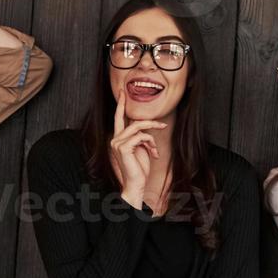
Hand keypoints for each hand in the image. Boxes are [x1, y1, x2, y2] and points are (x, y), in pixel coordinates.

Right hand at [108, 89, 165, 206]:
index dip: (120, 104)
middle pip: (134, 122)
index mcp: (118, 139)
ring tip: (155, 149)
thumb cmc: (139, 169)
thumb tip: (146, 129)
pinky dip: (150, 144)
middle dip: (149, 122)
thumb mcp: (142, 149)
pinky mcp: (123, 148)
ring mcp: (117, 143)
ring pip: (139, 128)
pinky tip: (153, 154)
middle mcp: (115, 139)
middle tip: (163, 125)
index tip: (122, 92)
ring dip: (152, 137)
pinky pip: (141, 137)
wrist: (136, 184)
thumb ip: (141, 137)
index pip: (118, 118)